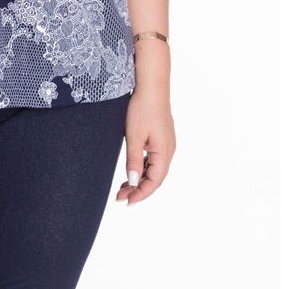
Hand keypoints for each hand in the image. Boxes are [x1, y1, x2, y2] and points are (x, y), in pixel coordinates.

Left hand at [116, 88, 175, 205]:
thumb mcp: (134, 136)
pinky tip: (132, 170)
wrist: (151, 86)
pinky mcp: (161, 138)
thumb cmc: (142, 109)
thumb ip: (134, 161)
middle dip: (138, 189)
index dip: (141, 194)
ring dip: (140, 179)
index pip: (154, 182)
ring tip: (123, 187)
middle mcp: (169, 150)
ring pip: (154, 169)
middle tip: (120, 197)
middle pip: (155, 178)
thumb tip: (133, 183)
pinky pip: (153, 159)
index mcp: (164, 152)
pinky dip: (143, 167)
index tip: (126, 202)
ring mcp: (166, 144)